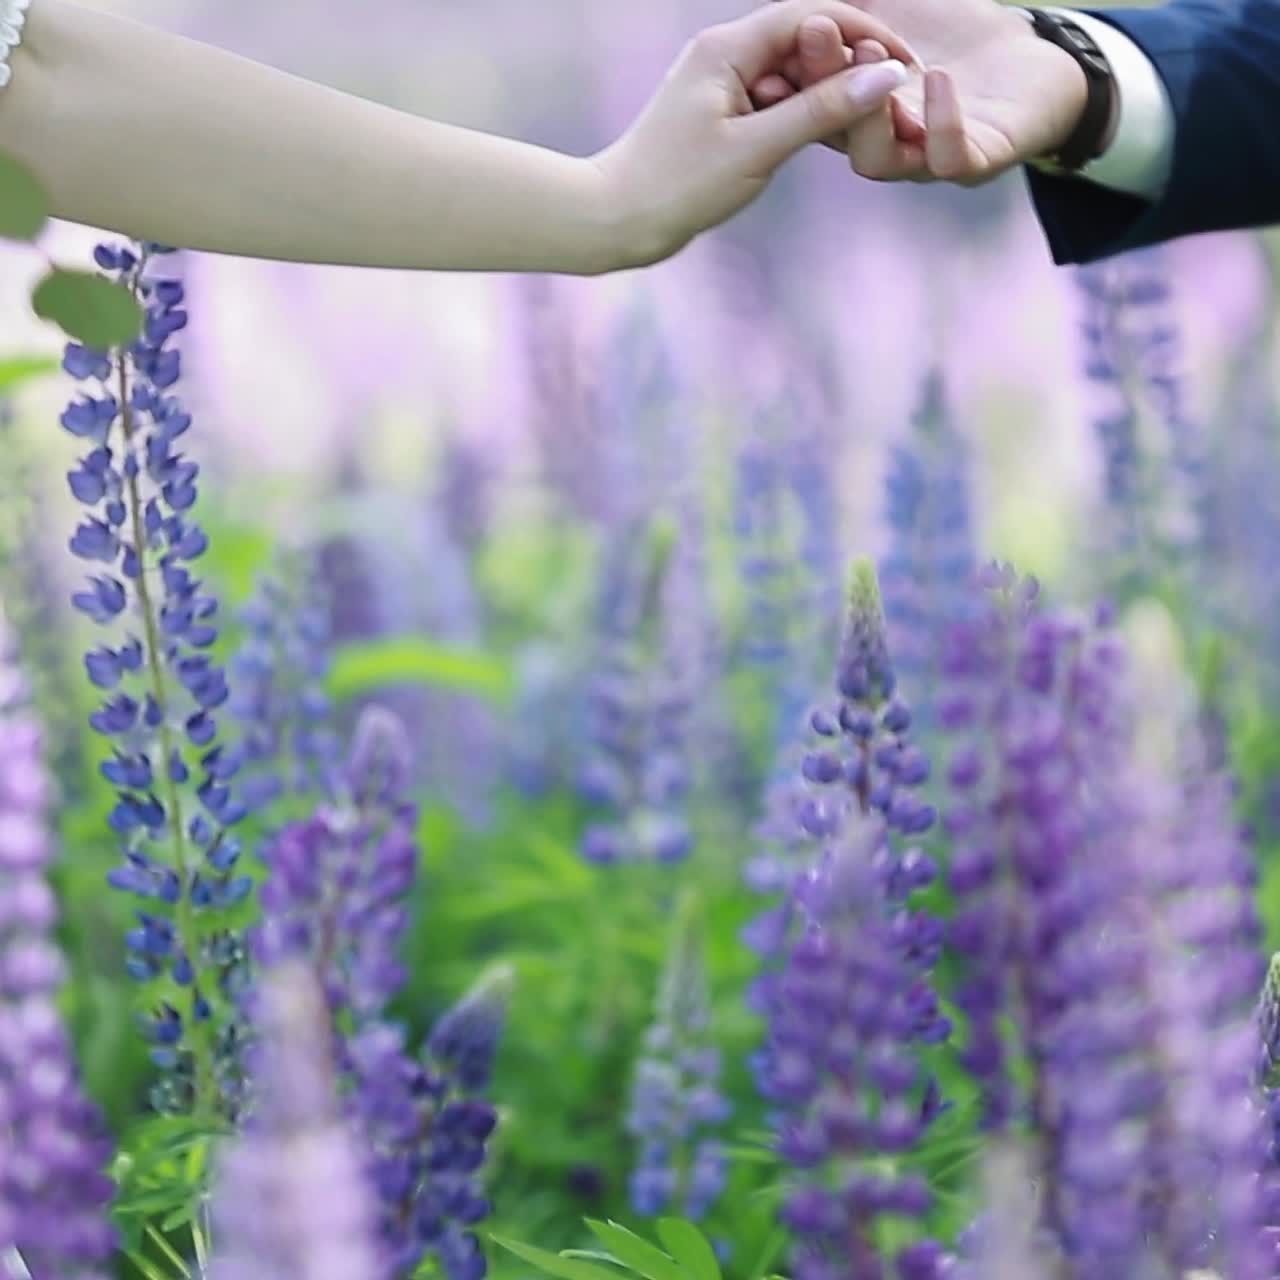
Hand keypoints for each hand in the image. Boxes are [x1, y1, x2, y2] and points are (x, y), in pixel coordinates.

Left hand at [591, 0, 922, 266]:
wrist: (616, 220)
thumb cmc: (677, 187)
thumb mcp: (756, 150)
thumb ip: (821, 111)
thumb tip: (884, 78)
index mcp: (727, 48)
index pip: (811, 16)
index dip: (864, 35)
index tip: (905, 65)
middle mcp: (722, 53)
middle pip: (803, 40)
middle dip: (850, 64)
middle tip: (894, 100)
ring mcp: (719, 82)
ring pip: (791, 73)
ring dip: (828, 93)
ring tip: (865, 125)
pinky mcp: (718, 112)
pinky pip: (773, 100)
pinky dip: (802, 113)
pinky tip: (825, 138)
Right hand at [749, 3, 1089, 184]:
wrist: (1032, 59)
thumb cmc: (957, 31)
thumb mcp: (894, 3)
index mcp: (855, 107)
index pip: (810, 98)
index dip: (788, 74)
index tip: (778, 37)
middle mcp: (880, 140)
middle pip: (833, 128)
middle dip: (819, 82)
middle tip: (815, 31)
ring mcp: (923, 157)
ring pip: (877, 159)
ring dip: (867, 114)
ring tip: (871, 54)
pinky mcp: (974, 162)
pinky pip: (948, 157)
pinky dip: (940, 122)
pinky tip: (936, 78)